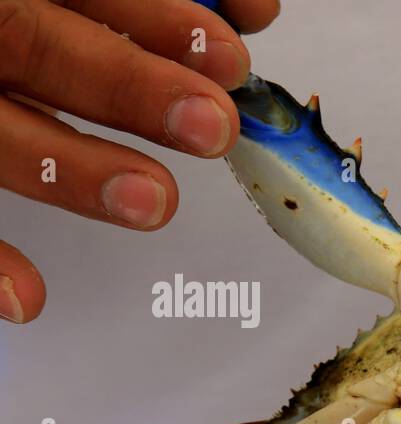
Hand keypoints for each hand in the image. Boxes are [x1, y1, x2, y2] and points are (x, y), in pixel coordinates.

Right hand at [0, 0, 279, 323]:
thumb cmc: (34, 20)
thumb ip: (148, 2)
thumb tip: (252, 8)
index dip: (153, 15)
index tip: (231, 55)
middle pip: (33, 45)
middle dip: (125, 85)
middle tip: (213, 125)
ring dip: (71, 170)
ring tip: (154, 200)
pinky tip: (30, 299)